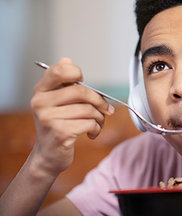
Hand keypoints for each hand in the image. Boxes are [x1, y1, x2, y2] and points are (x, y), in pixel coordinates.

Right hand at [29, 57, 113, 176]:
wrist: (49, 155)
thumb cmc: (58, 125)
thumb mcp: (58, 102)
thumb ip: (64, 82)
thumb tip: (67, 60)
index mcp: (41, 91)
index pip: (59, 70)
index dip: (76, 73)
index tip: (84, 82)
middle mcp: (41, 103)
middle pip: (81, 91)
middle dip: (99, 101)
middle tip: (106, 110)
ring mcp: (48, 118)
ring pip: (88, 109)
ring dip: (100, 118)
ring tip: (97, 124)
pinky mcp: (60, 132)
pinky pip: (90, 123)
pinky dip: (96, 129)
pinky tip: (91, 133)